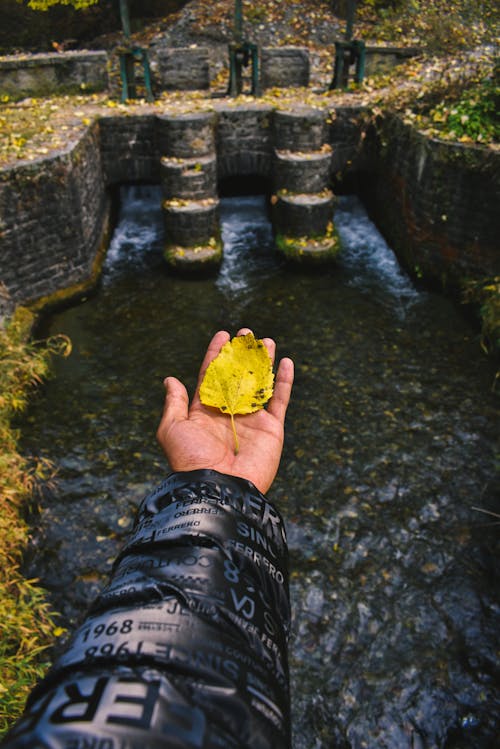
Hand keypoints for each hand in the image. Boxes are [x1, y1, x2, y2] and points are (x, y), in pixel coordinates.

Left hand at [156, 329, 293, 493]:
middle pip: (238, 376)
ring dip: (263, 361)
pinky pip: (280, 400)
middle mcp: (229, 413)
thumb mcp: (172, 428)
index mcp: (205, 411)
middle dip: (241, 354)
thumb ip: (174, 403)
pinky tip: (286, 362)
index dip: (216, 354)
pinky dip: (284, 381)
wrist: (218, 487)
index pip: (211, 376)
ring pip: (260, 383)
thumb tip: (170, 380)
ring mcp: (252, 420)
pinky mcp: (271, 429)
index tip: (222, 334)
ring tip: (265, 341)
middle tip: (245, 334)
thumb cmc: (191, 459)